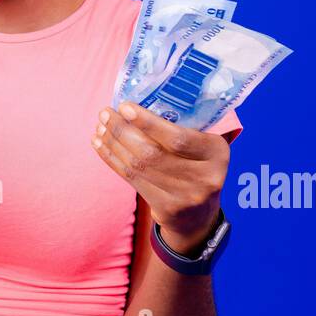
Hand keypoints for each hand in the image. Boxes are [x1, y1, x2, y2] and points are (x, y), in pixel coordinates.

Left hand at [93, 102, 232, 254]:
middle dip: (123, 131)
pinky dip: (112, 159)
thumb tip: (141, 100)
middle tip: (105, 113)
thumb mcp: (204, 146)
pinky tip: (100, 144)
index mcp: (216, 154)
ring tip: (100, 126)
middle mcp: (204, 178)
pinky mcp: (165, 209)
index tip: (125, 106)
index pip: (178, 138)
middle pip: (152, 153)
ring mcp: (184, 197)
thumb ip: (185, 126)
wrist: (200, 215)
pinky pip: (131, 180)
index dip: (148, 123)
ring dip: (113, 143)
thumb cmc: (198, 165)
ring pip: (138, 166)